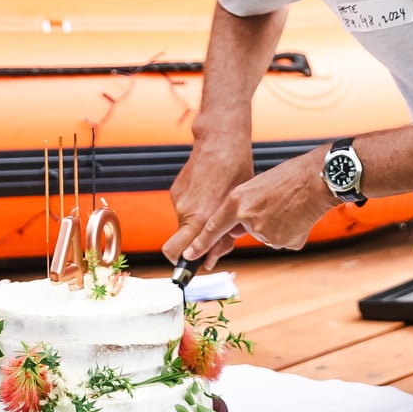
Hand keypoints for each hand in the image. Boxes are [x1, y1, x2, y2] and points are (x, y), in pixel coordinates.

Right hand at [163, 132, 254, 267]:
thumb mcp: (236, 207)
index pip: (176, 253)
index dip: (183, 264)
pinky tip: (211, 196)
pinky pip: (184, 210)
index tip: (191, 268)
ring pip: (184, 226)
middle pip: (180, 243)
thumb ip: (224, 235)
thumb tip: (213, 256)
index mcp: (200, 218)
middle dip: (192, 247)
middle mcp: (185, 211)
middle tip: (213, 239)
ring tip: (217, 209)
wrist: (220, 142)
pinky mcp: (176, 191)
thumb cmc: (235, 173)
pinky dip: (196, 210)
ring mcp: (178, 200)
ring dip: (198, 226)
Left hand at [177, 145, 334, 268]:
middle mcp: (247, 219)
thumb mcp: (257, 185)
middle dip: (261, 222)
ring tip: (290, 206)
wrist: (316, 181)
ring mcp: (265, 233)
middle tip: (277, 203)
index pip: (214, 227)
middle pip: (249, 231)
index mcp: (237, 201)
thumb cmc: (290, 177)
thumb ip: (245, 206)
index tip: (189, 254)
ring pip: (269, 237)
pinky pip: (285, 241)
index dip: (201, 243)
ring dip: (279, 226)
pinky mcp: (283, 242)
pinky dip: (293, 232)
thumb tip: (243, 226)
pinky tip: (299, 216)